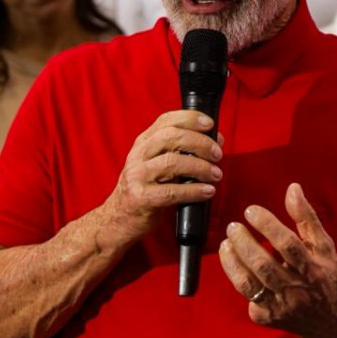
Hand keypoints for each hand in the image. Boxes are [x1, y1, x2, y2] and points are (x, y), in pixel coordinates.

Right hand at [99, 110, 223, 240]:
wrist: (118, 219)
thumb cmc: (144, 189)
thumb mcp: (155, 163)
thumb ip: (179, 151)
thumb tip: (214, 141)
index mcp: (143, 143)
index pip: (166, 120)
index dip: (190, 118)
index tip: (209, 124)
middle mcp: (138, 155)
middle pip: (172, 137)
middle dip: (200, 143)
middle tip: (217, 154)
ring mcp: (137, 176)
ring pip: (172, 162)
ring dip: (200, 167)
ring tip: (215, 174)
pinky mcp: (141, 198)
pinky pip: (172, 192)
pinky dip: (194, 190)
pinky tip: (207, 191)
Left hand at [218, 182, 336, 337]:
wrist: (331, 322)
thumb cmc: (326, 276)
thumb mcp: (324, 247)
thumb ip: (307, 218)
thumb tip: (292, 188)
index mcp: (313, 268)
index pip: (288, 244)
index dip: (267, 225)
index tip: (251, 211)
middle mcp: (296, 289)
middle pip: (263, 265)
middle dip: (244, 243)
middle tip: (233, 227)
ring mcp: (280, 306)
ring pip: (248, 284)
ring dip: (232, 261)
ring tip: (226, 243)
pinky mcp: (267, 318)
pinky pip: (247, 297)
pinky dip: (238, 278)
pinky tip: (234, 264)